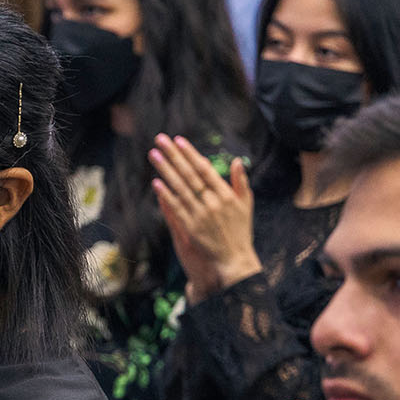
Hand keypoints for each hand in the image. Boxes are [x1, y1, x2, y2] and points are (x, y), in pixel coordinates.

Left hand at [149, 134, 260, 301]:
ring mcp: (201, 216)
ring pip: (180, 188)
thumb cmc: (240, 231)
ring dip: (165, 170)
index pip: (205, 169)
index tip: (179, 140)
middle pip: (189, 175)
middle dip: (174, 156)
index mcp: (227, 195)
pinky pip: (176, 209)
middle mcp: (214, 203)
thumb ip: (241, 182)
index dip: (190, 154)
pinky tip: (156, 182)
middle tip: (160, 139)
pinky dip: (166, 195)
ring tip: (153, 155)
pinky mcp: (191, 228)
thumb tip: (237, 161)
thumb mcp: (246, 205)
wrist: (234, 260)